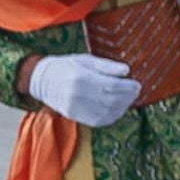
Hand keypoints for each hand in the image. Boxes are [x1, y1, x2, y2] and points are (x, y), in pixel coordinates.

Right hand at [25, 53, 140, 126]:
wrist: (42, 79)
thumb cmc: (67, 66)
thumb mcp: (86, 59)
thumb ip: (107, 65)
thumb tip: (126, 71)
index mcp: (81, 77)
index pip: (112, 86)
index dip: (128, 87)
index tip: (137, 84)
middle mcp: (77, 94)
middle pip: (111, 100)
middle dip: (128, 97)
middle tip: (135, 92)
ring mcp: (74, 107)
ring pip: (107, 112)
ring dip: (122, 107)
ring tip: (128, 99)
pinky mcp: (73, 116)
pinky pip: (98, 121)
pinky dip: (112, 116)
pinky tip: (117, 109)